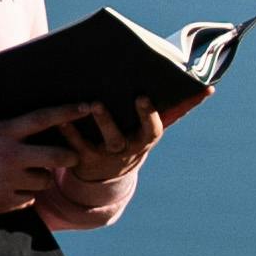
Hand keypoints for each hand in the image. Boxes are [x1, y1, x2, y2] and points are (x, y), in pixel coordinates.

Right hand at [0, 105, 94, 217]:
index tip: (86, 107)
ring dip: (41, 177)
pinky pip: (28, 199)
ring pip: (43, 181)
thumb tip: (36, 120)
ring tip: (28, 173)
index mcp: (4, 132)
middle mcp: (11, 157)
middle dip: (69, 156)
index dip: (67, 112)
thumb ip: (8, 126)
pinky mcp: (5, 203)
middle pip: (56, 156)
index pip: (43, 118)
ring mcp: (9, 182)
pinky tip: (10, 188)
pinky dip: (24, 195)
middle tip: (72, 156)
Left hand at [46, 100, 163, 210]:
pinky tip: (60, 119)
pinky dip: (67, 133)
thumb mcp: (145, 126)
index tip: (142, 97)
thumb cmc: (131, 134)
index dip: (148, 116)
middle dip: (106, 122)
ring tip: (76, 109)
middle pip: (116, 139)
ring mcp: (103, 157)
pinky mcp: (83, 160)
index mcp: (143, 141)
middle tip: (97, 103)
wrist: (109, 172)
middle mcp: (124, 151)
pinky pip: (74, 147)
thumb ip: (163, 108)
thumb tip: (195, 83)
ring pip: (93, 145)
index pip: (151, 131)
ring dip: (80, 130)